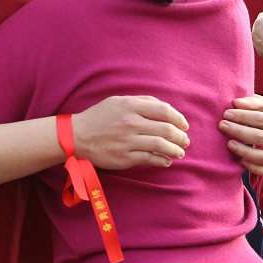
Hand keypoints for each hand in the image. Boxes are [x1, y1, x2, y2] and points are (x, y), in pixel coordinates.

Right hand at [71, 95, 189, 169]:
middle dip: (181, 137)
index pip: (164, 111)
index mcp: (130, 106)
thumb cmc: (99, 117)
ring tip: (180, 152)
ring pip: (161, 145)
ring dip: (175, 150)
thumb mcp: (117, 101)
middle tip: (185, 140)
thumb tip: (165, 108)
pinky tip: (166, 161)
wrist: (77, 136)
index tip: (184, 125)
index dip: (179, 118)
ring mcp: (127, 141)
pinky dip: (162, 161)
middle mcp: (130, 123)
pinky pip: (150, 159)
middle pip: (166, 129)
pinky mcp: (124, 158)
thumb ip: (141, 101)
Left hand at [221, 95, 262, 176]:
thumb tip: (236, 103)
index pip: (260, 120)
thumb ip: (253, 103)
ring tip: (228, 143)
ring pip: (261, 157)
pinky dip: (252, 168)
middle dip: (237, 131)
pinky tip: (240, 160)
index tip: (226, 114)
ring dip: (242, 151)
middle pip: (258, 137)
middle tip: (222, 125)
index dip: (241, 116)